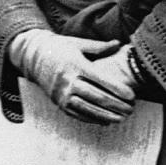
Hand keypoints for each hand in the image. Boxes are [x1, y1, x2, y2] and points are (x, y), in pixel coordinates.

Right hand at [9, 29, 134, 123]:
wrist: (33, 57)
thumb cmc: (60, 48)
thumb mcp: (78, 44)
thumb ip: (99, 47)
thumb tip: (119, 44)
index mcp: (75, 65)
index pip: (100, 80)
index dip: (117, 89)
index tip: (132, 96)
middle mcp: (67, 81)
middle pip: (96, 96)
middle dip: (116, 105)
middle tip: (131, 109)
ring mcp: (61, 94)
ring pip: (87, 108)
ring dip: (106, 116)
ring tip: (122, 118)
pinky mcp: (58, 103)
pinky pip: (77, 114)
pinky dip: (92, 119)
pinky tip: (106, 121)